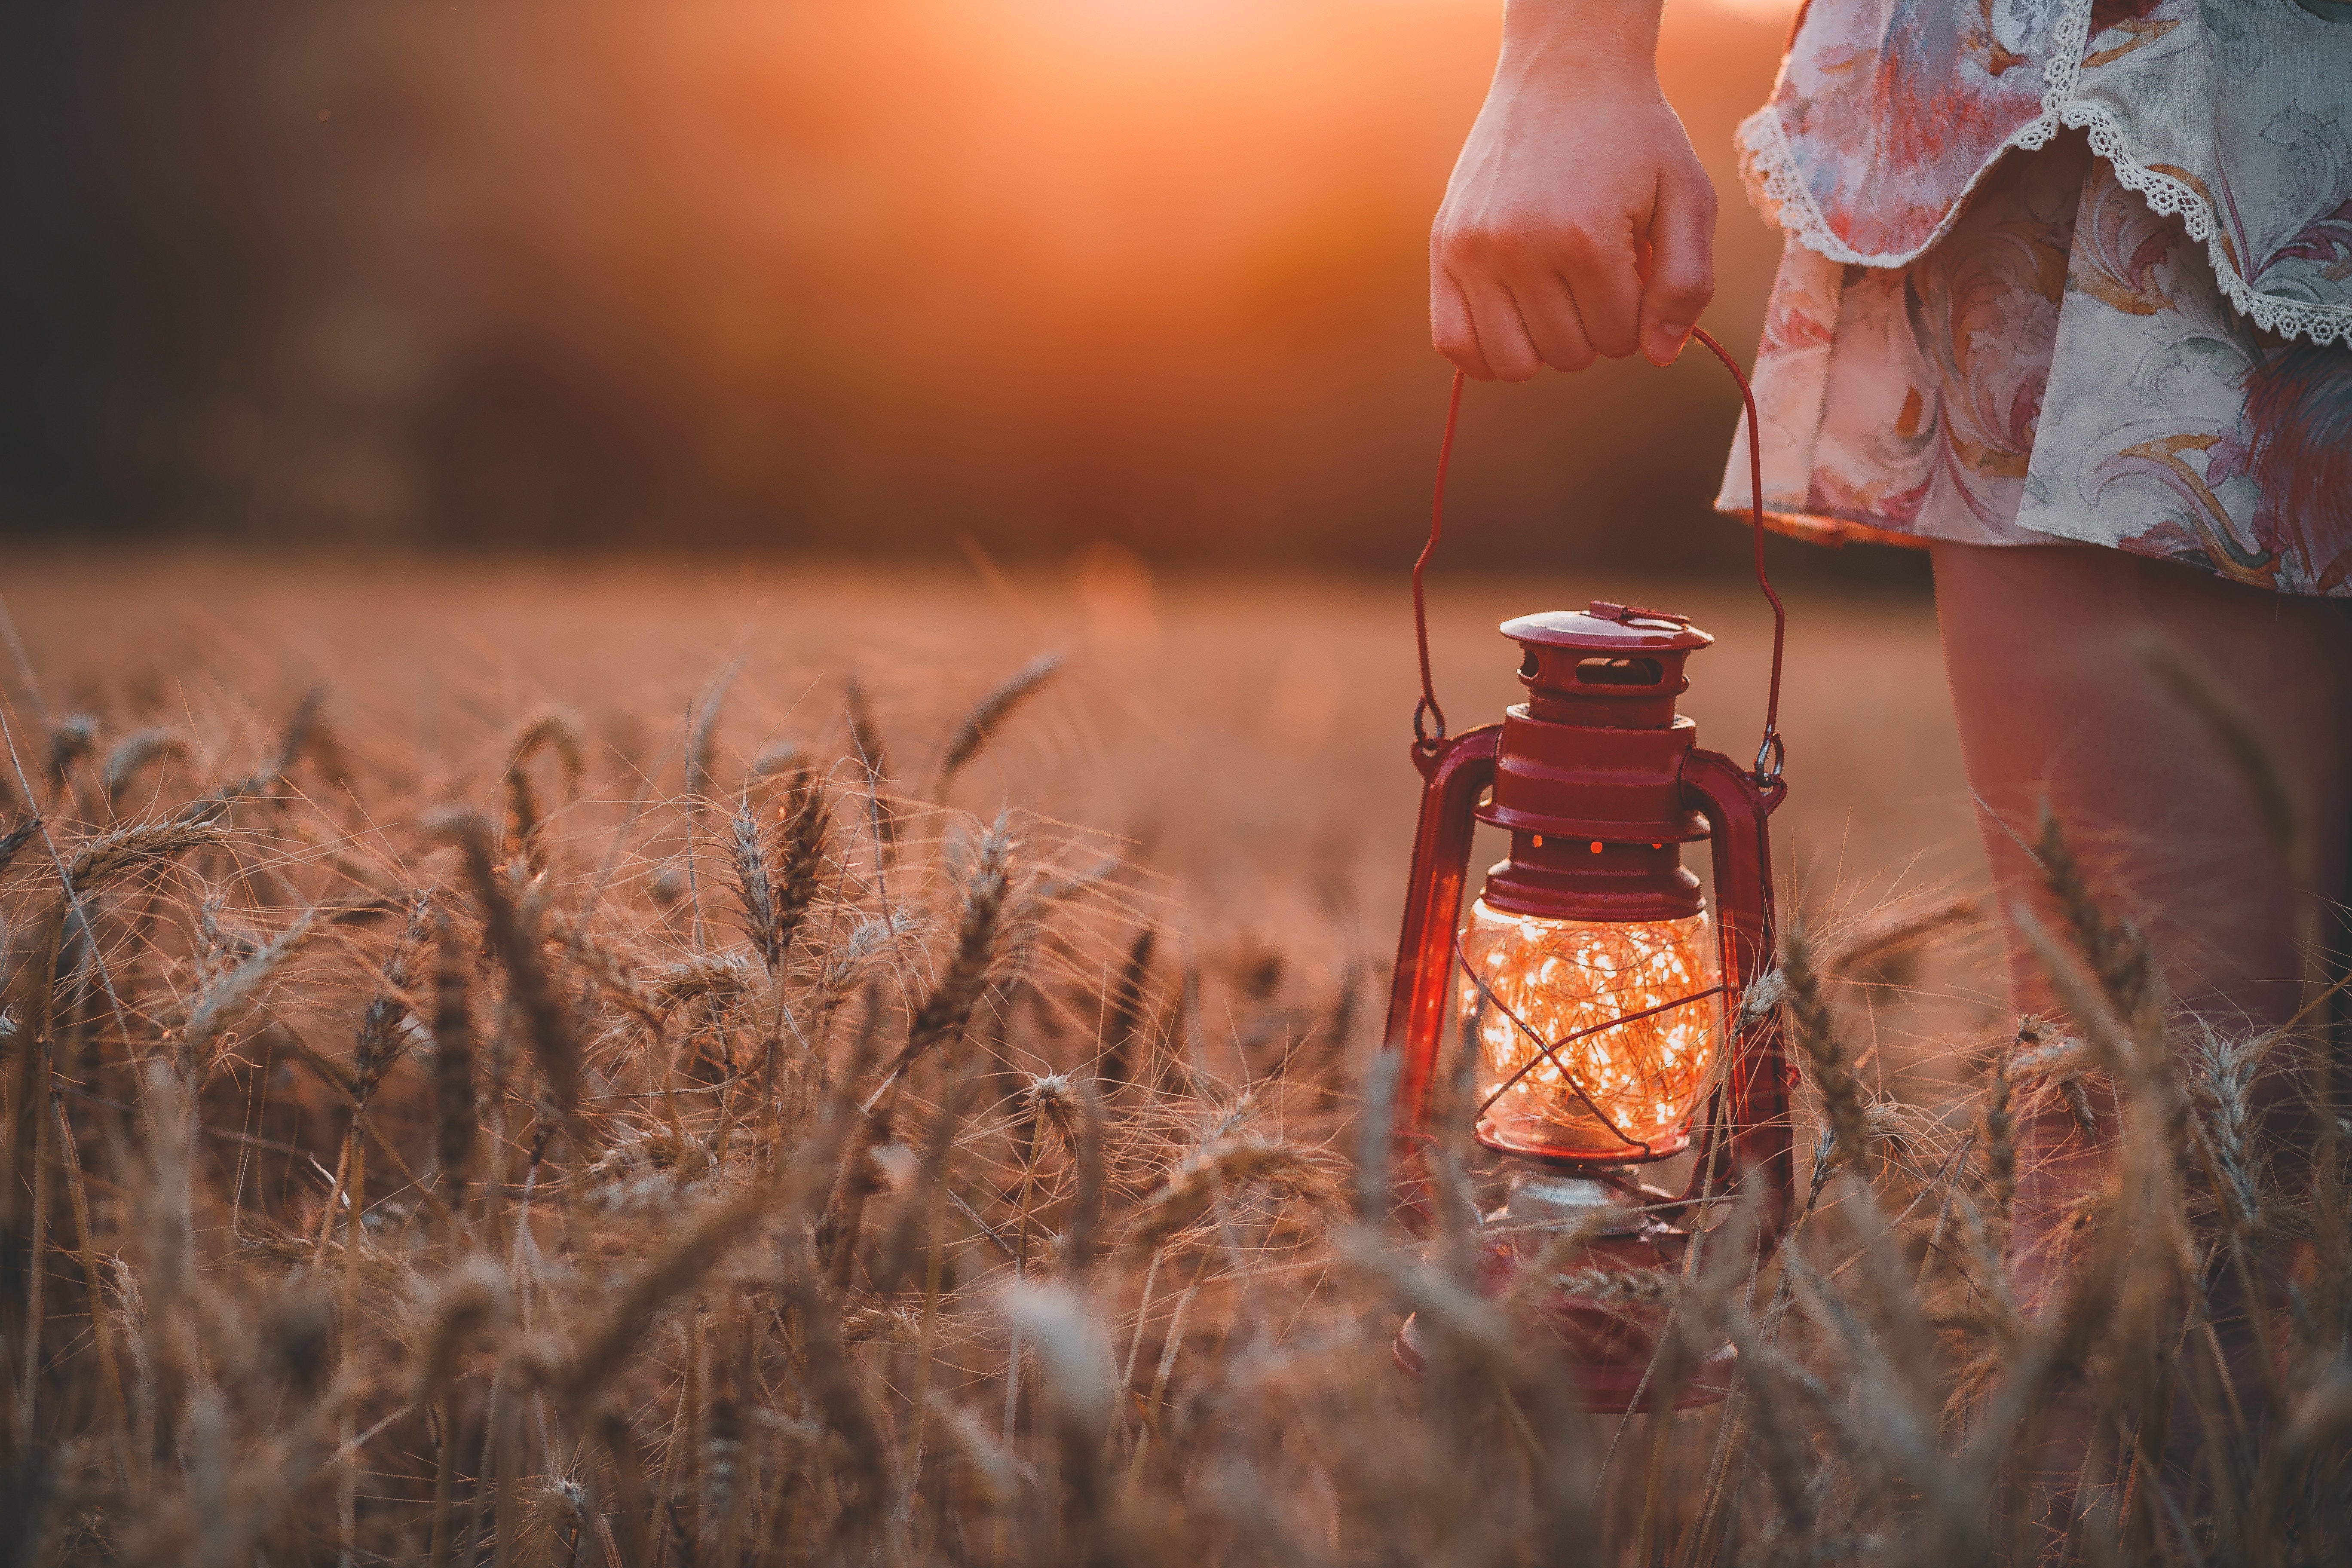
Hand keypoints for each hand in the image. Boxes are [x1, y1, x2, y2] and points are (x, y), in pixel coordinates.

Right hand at [1431, 1, 1716, 377]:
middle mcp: (1520, 248)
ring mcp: (1474, 250)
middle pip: (1568, 354)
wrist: (1565, 72)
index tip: (1634, 267)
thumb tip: (1660, 355)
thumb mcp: (1688, 196)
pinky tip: (1514, 322)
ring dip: (1545, 343)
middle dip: (1595, 326)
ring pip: (1514, 363)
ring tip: (1559, 294)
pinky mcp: (1444, 247)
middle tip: (1598, 272)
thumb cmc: (1633, 136)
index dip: (1637, 313)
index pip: (1619, 339)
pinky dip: (1487, 352)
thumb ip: (1688, 282)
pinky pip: (1453, 344)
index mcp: (1585, 239)